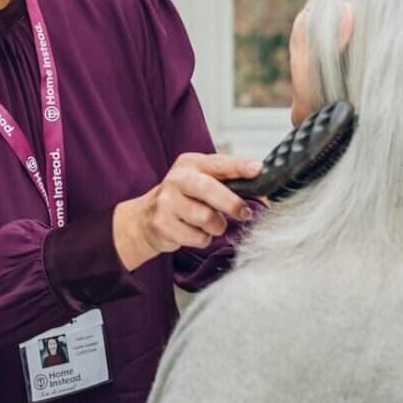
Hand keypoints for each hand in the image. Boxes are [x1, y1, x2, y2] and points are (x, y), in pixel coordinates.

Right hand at [113, 152, 260, 271]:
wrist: (145, 219)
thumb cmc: (182, 198)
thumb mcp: (199, 180)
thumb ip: (225, 179)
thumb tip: (258, 179)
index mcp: (190, 163)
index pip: (219, 162)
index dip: (239, 166)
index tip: (257, 170)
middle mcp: (177, 179)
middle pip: (209, 189)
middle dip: (231, 203)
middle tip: (244, 213)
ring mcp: (167, 201)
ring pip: (206, 218)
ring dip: (216, 226)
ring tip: (210, 223)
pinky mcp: (162, 224)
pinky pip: (197, 237)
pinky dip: (202, 239)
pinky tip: (193, 231)